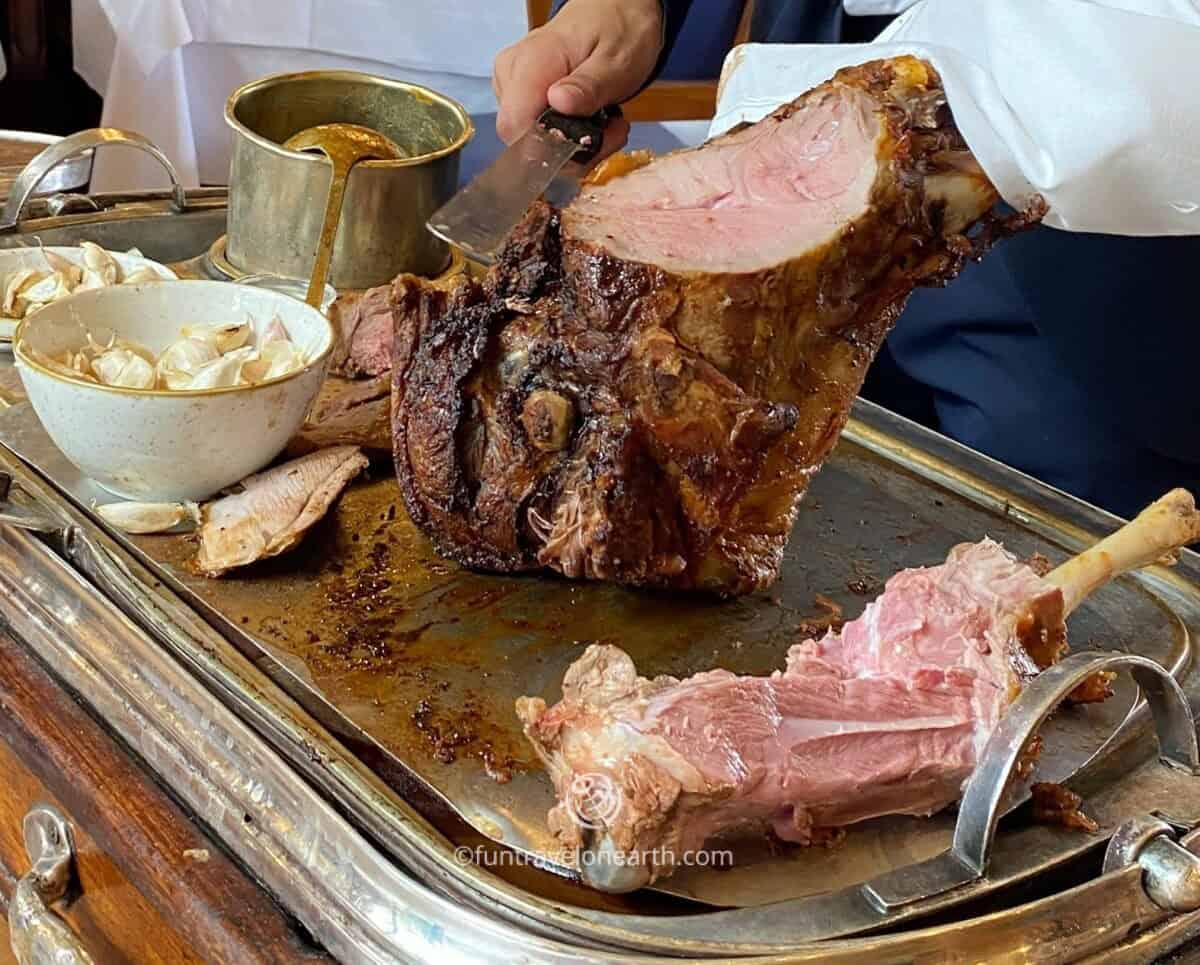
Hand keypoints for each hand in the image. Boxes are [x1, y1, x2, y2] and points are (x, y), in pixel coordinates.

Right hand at [493, 0, 662, 161]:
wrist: (617, 8)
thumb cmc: (618, 29)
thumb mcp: (616, 61)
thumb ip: (588, 86)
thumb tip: (558, 103)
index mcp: (530, 63)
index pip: (515, 128)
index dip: (549, 151)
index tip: (591, 144)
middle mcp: (511, 75)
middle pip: (523, 141)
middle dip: (571, 152)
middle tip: (611, 133)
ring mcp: (512, 85)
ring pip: (532, 142)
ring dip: (576, 147)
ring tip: (609, 124)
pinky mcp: (521, 96)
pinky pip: (537, 133)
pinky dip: (570, 138)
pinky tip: (594, 121)